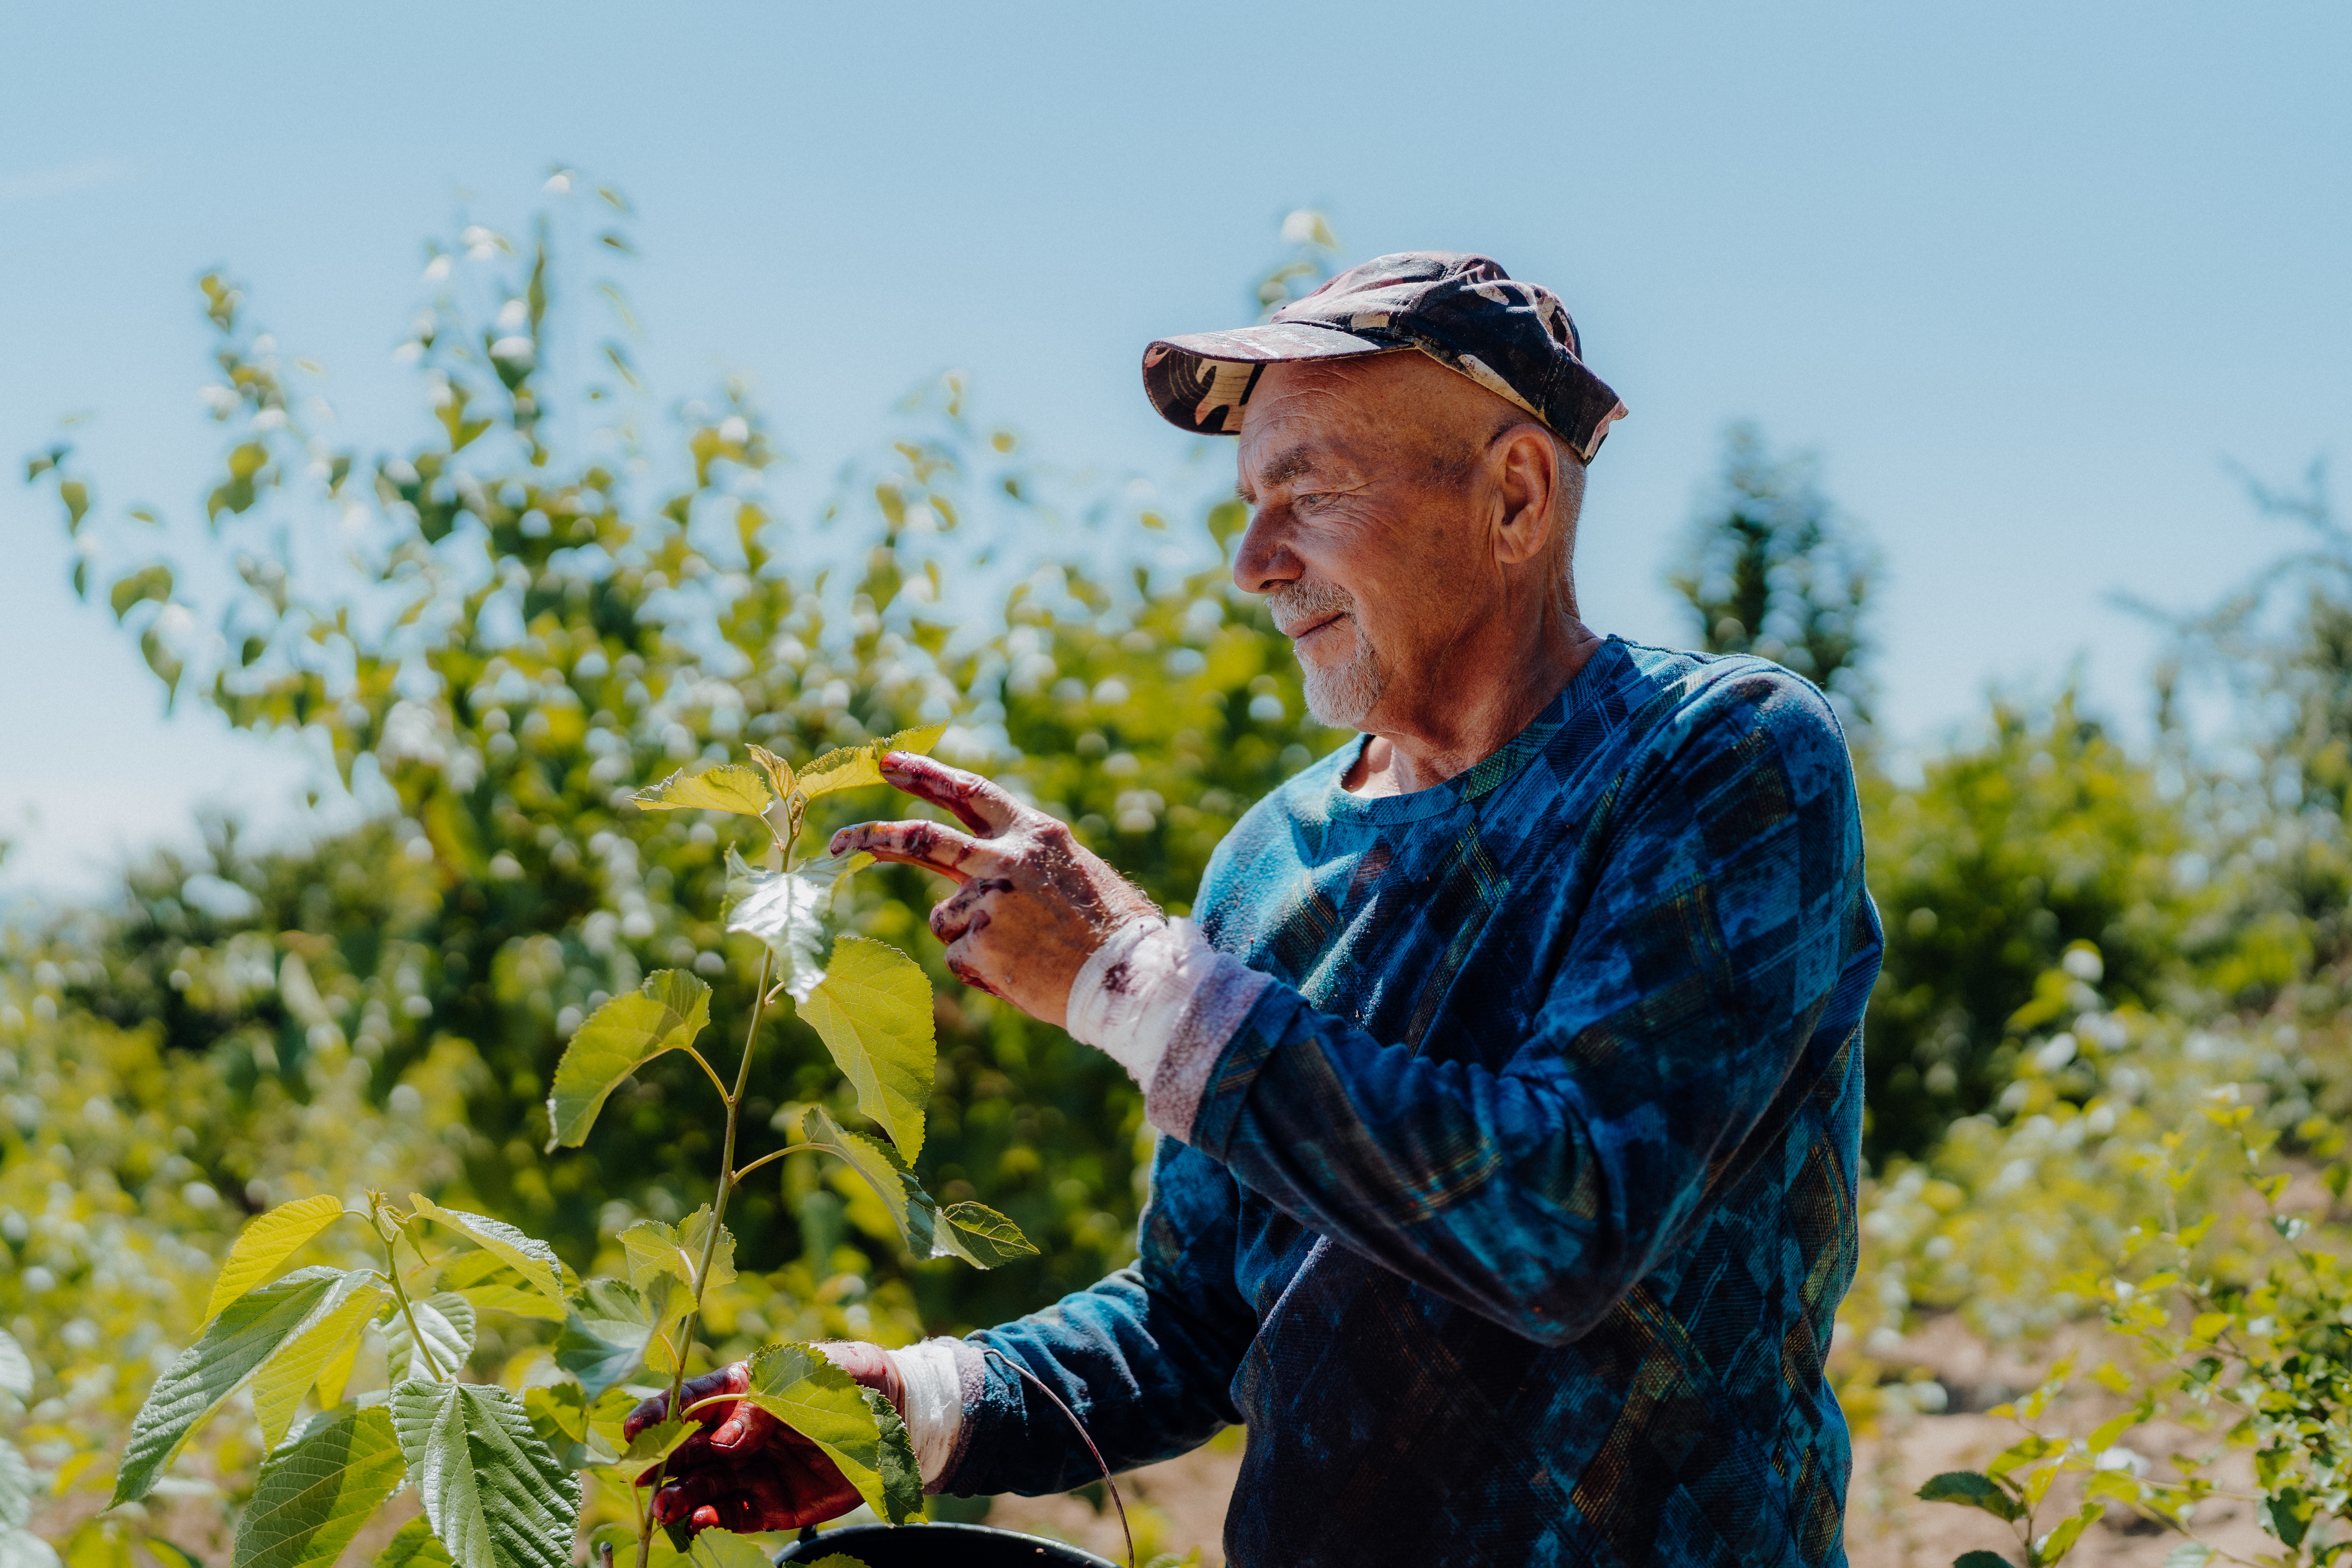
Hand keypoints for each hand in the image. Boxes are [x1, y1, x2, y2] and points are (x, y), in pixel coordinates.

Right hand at [623, 1345, 900, 1534]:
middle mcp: (741, 1433)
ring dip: (679, 1497)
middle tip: (641, 1478)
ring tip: (664, 1509)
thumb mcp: (819, 1377)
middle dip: (661, 1463)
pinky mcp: (772, 1503)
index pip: (695, 1400)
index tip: (636, 1427)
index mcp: (746, 1390)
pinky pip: (735, 1515)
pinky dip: (713, 1521)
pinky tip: (699, 1523)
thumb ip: (768, 1404)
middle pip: (690, 1449)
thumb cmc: (857, 1382)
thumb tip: (723, 1438)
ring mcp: (754, 1470)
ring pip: (704, 1486)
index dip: (662, 1412)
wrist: (902, 1418)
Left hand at [831, 753, 1157, 1025]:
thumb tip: (973, 867)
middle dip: (875, 836)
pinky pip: (960, 959)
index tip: (885, 762)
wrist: (1131, 978)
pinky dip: (983, 971)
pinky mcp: (979, 944)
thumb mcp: (1068, 872)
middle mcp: (1005, 858)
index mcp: (1032, 833)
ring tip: (1021, 952)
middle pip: (924, 839)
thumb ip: (1019, 860)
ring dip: (968, 938)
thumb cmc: (1108, 929)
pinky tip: (1022, 973)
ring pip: (943, 918)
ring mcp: (989, 900)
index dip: (924, 775)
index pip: (968, 791)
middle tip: (838, 840)